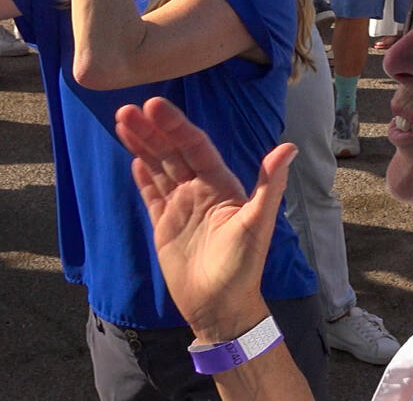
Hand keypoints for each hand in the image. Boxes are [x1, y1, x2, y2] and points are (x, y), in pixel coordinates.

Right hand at [115, 98, 294, 340]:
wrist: (221, 307)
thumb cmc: (243, 267)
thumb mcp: (257, 224)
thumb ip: (269, 185)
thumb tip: (289, 147)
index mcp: (221, 185)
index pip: (195, 146)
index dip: (176, 125)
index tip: (155, 105)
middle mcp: (201, 190)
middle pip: (173, 152)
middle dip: (152, 130)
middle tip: (127, 108)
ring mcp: (182, 207)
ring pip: (160, 168)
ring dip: (143, 145)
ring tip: (122, 121)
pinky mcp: (165, 226)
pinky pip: (153, 195)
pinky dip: (144, 177)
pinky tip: (134, 158)